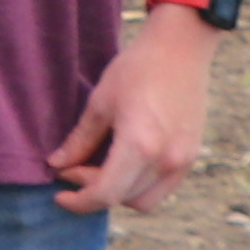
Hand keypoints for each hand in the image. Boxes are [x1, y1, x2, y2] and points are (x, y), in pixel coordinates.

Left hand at [47, 12, 214, 214]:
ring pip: (145, 200)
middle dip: (93, 190)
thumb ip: (79, 140)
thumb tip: (58, 165)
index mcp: (140, 146)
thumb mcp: (99, 103)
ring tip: (99, 166)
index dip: (79, 201)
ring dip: (118, 192)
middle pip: (123, 198)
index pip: (106, 193)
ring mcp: (184, 160)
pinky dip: (139, 185)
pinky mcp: (192, 155)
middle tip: (73, 167)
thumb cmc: (136, 69)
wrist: (181, 49)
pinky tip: (123, 163)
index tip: (59, 193)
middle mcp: (167, 160)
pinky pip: (163, 188)